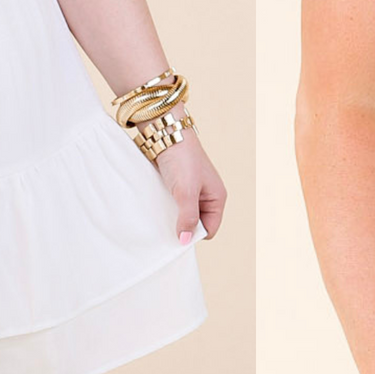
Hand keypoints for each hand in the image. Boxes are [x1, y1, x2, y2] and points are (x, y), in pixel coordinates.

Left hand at [153, 125, 226, 242]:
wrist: (166, 133)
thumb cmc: (182, 159)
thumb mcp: (186, 192)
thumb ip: (187, 217)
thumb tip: (185, 240)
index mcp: (216, 198)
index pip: (209, 229)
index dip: (195, 234)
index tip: (178, 235)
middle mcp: (206, 196)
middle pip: (196, 223)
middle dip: (183, 227)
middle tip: (167, 226)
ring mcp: (191, 191)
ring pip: (183, 214)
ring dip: (173, 217)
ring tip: (161, 216)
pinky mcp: (177, 186)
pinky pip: (173, 205)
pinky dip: (166, 208)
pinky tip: (157, 207)